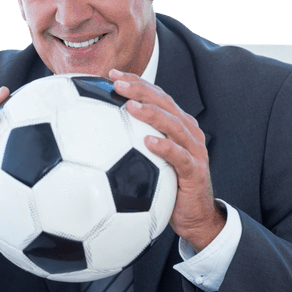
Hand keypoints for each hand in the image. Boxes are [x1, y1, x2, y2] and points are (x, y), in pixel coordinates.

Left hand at [108, 69, 224, 251]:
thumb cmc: (169, 188)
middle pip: (165, 103)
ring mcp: (194, 150)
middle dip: (141, 90)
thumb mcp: (149, 162)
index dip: (137, 82)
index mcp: (178, 126)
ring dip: (151, 114)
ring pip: (173, 124)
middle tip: (117, 83)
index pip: (157, 96)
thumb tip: (96, 134)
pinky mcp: (195, 171)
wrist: (195, 217)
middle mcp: (188, 133)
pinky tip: (147, 142)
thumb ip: (132, 145)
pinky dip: (164, 147)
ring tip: (130, 106)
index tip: (112, 74)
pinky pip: (180, 156)